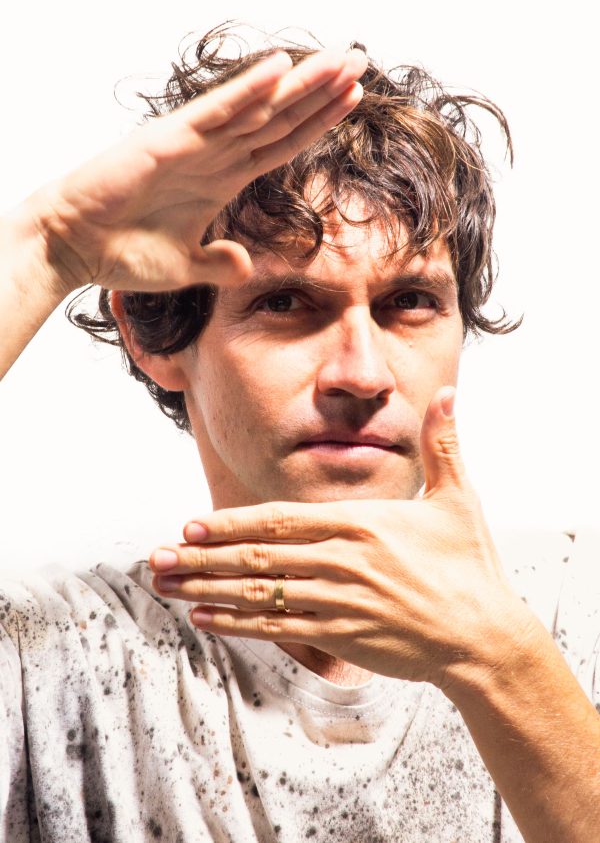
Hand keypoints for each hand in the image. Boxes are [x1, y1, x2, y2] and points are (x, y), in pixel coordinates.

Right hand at [32, 48, 366, 294]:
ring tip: (343, 58)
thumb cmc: (124, 253)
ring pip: (259, 107)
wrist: (76, 247)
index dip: (317, 121)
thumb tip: (247, 266)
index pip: (281, 143)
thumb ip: (218, 264)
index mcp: (222, 178)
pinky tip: (282, 69)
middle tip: (361, 61)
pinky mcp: (169, 139)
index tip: (352, 100)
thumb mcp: (185, 266)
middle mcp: (215, 154)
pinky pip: (216, 112)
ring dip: (301, 83)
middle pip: (280, 116)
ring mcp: (195, 143)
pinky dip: (248, 91)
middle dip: (322, 90)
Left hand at [150, 387, 535, 689]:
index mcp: (359, 523)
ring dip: (206, 591)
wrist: (484, 635)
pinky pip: (278, 628)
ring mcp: (338, 602)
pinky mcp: (341, 636)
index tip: (191, 526)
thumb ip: (442, 445)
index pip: (279, 520)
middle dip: (201, 558)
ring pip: (258, 594)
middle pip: (256, 558)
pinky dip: (237, 623)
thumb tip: (449, 393)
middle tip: (155, 559)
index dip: (231, 524)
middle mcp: (340, 561)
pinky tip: (205, 619)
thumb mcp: (458, 498)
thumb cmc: (469, 566)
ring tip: (166, 587)